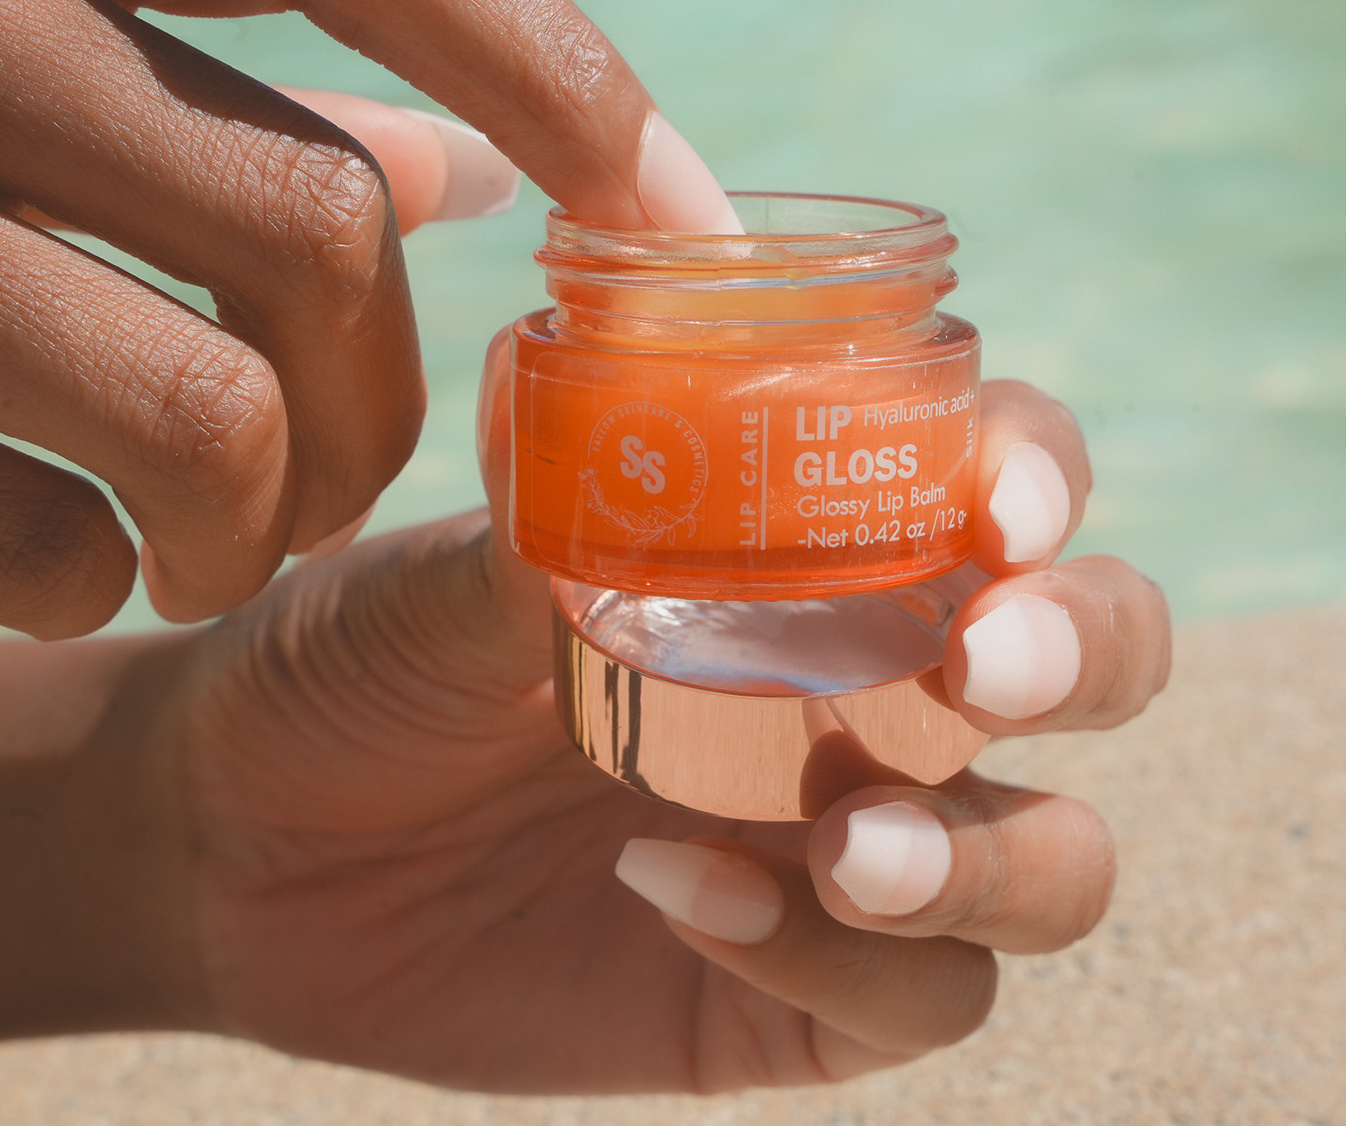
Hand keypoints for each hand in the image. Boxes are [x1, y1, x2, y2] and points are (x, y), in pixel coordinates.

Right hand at [0, 0, 736, 636]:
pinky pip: (14, 540)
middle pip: (304, 222)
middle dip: (390, 387)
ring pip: (197, 410)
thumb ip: (203, 5)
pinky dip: (88, 578)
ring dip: (263, 514)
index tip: (675, 216)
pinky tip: (73, 560)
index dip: (554, 66)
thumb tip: (468, 168)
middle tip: (372, 453)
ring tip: (237, 531)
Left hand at [162, 372, 1169, 1089]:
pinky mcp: (805, 996)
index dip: (1045, 476)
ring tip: (842, 848)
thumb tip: (646, 346)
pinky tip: (675, 897)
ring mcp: (855, 846)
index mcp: (817, 549)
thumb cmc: (356, 662)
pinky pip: (917, 999)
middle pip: (1101, 660)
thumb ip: (563, 500)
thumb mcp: (442, 570)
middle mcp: (874, 689)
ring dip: (987, 854)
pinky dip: (836, 963)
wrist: (243, 852)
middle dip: (1084, 654)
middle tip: (982, 671)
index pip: (1005, 483)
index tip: (1000, 505)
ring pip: (1057, 859)